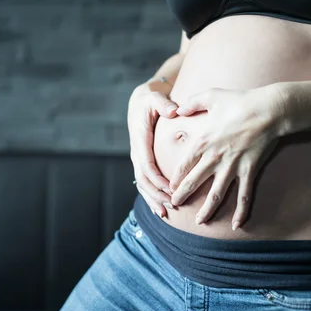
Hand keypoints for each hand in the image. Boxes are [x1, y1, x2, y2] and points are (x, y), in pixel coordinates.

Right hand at [127, 83, 178, 216]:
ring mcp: (138, 158)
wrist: (140, 101)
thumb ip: (164, 104)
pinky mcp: (142, 161)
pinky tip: (160, 208)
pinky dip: (150, 196)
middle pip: (143, 180)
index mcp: (140, 139)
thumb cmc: (150, 99)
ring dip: (153, 199)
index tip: (171, 190)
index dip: (158, 180)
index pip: (147, 165)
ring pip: (142, 184)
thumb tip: (173, 111)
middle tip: (172, 206)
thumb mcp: (155, 97)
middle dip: (156, 194)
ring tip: (165, 213)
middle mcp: (136, 151)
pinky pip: (144, 182)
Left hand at [168, 86, 286, 228]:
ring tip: (200, 222)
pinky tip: (237, 225)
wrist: (268, 109)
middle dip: (182, 196)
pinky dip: (241, 212)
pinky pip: (244, 196)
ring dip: (206, 210)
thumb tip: (177, 109)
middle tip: (174, 206)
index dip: (175, 179)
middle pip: (194, 183)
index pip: (183, 166)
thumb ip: (191, 103)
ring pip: (215, 195)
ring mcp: (232, 167)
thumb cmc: (240, 100)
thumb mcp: (211, 96)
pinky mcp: (249, 171)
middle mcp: (214, 158)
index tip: (169, 187)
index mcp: (202, 141)